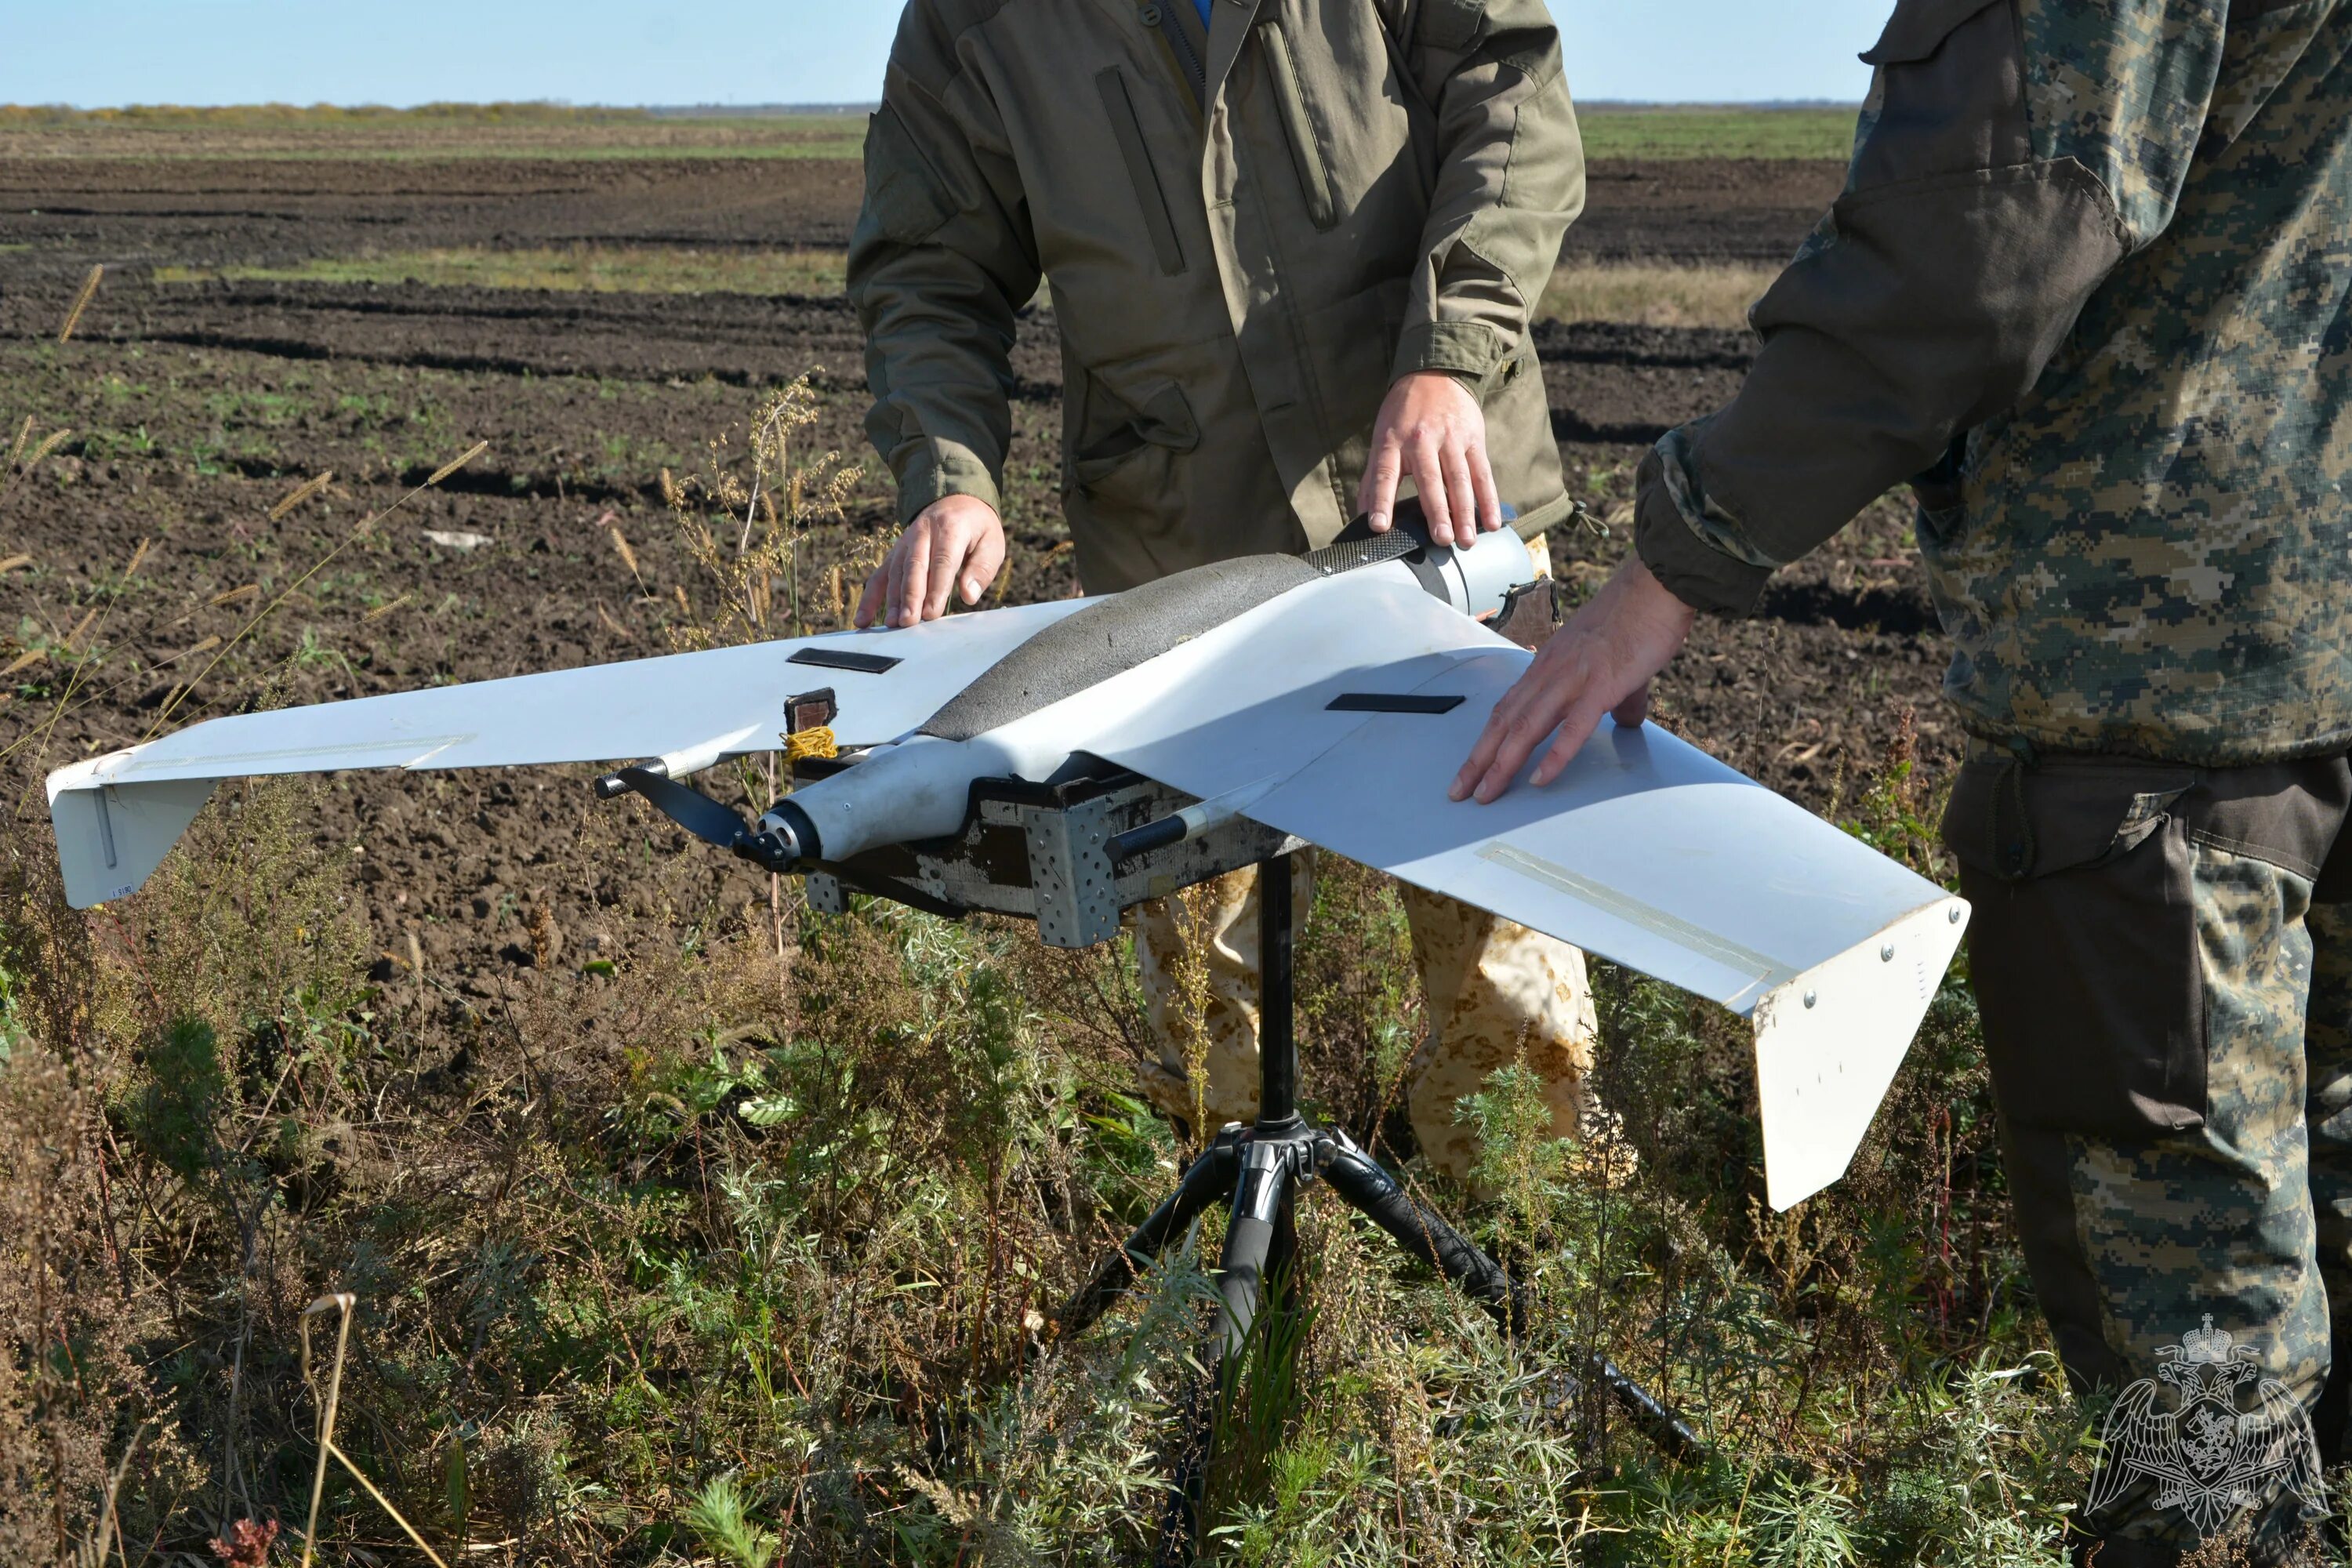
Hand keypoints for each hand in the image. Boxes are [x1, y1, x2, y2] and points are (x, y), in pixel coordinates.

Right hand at [856, 495, 1006, 628]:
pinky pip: (880, 575)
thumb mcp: (992, 542)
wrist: (955, 500)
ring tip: (892, 624)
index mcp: (950, 528)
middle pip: (914, 566)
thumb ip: (982, 569)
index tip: (932, 614)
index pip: (942, 561)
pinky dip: (870, 598)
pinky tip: (863, 620)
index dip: (936, 588)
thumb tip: (969, 596)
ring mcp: (905, 543)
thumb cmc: (978, 528)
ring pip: (895, 572)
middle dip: (910, 596)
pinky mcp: (895, 553)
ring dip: (892, 599)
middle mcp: (923, 533)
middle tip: (908, 622)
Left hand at [1360, 371, 1502, 548]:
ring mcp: (1450, 439)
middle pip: (1430, 480)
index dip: (1381, 500)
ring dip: (1464, 511)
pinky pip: (1482, 473)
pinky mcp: (1473, 439)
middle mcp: (1421, 440)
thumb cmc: (1403, 413)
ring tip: (1466, 540)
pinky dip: (1488, 498)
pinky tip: (1491, 521)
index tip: (1379, 527)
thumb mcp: (1382, 436)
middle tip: (1441, 539)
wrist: (1436, 373)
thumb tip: (1362, 514)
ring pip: (1459, 479)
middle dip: (1436, 511)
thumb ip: (1373, 476)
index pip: (1385, 474)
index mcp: (1393, 440)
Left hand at [1451, 556, 1696, 803]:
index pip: (1507, 708)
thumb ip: (1616, 698)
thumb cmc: (1635, 618)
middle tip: (1460, 791)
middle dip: (1478, 760)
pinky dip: (1554, 755)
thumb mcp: (1612, 663)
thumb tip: (1625, 721)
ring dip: (1502, 763)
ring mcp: (1573, 678)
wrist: (1655, 586)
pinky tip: (1540, 779)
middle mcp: (1550, 672)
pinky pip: (1572, 727)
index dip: (1485, 740)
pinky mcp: (1601, 685)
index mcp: (1548, 666)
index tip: (1471, 766)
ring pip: (1527, 727)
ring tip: (1487, 793)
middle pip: (1505, 722)